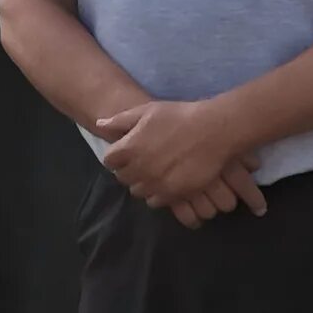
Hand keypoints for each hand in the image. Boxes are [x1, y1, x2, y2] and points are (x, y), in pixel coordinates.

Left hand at [96, 99, 263, 217]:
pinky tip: (167, 182)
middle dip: (129, 170)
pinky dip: (158, 194)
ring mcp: (155, 184)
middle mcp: (138, 169)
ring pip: (138, 192)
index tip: (127, 153)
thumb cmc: (179, 116)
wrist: (213, 131)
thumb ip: (121, 120)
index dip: (117, 156)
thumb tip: (100, 125)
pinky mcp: (173, 195)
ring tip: (156, 173)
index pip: (109, 161)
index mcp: (128, 148)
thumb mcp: (148, 111)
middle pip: (122, 178)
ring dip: (143, 183)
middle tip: (143, 162)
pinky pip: (156, 202)